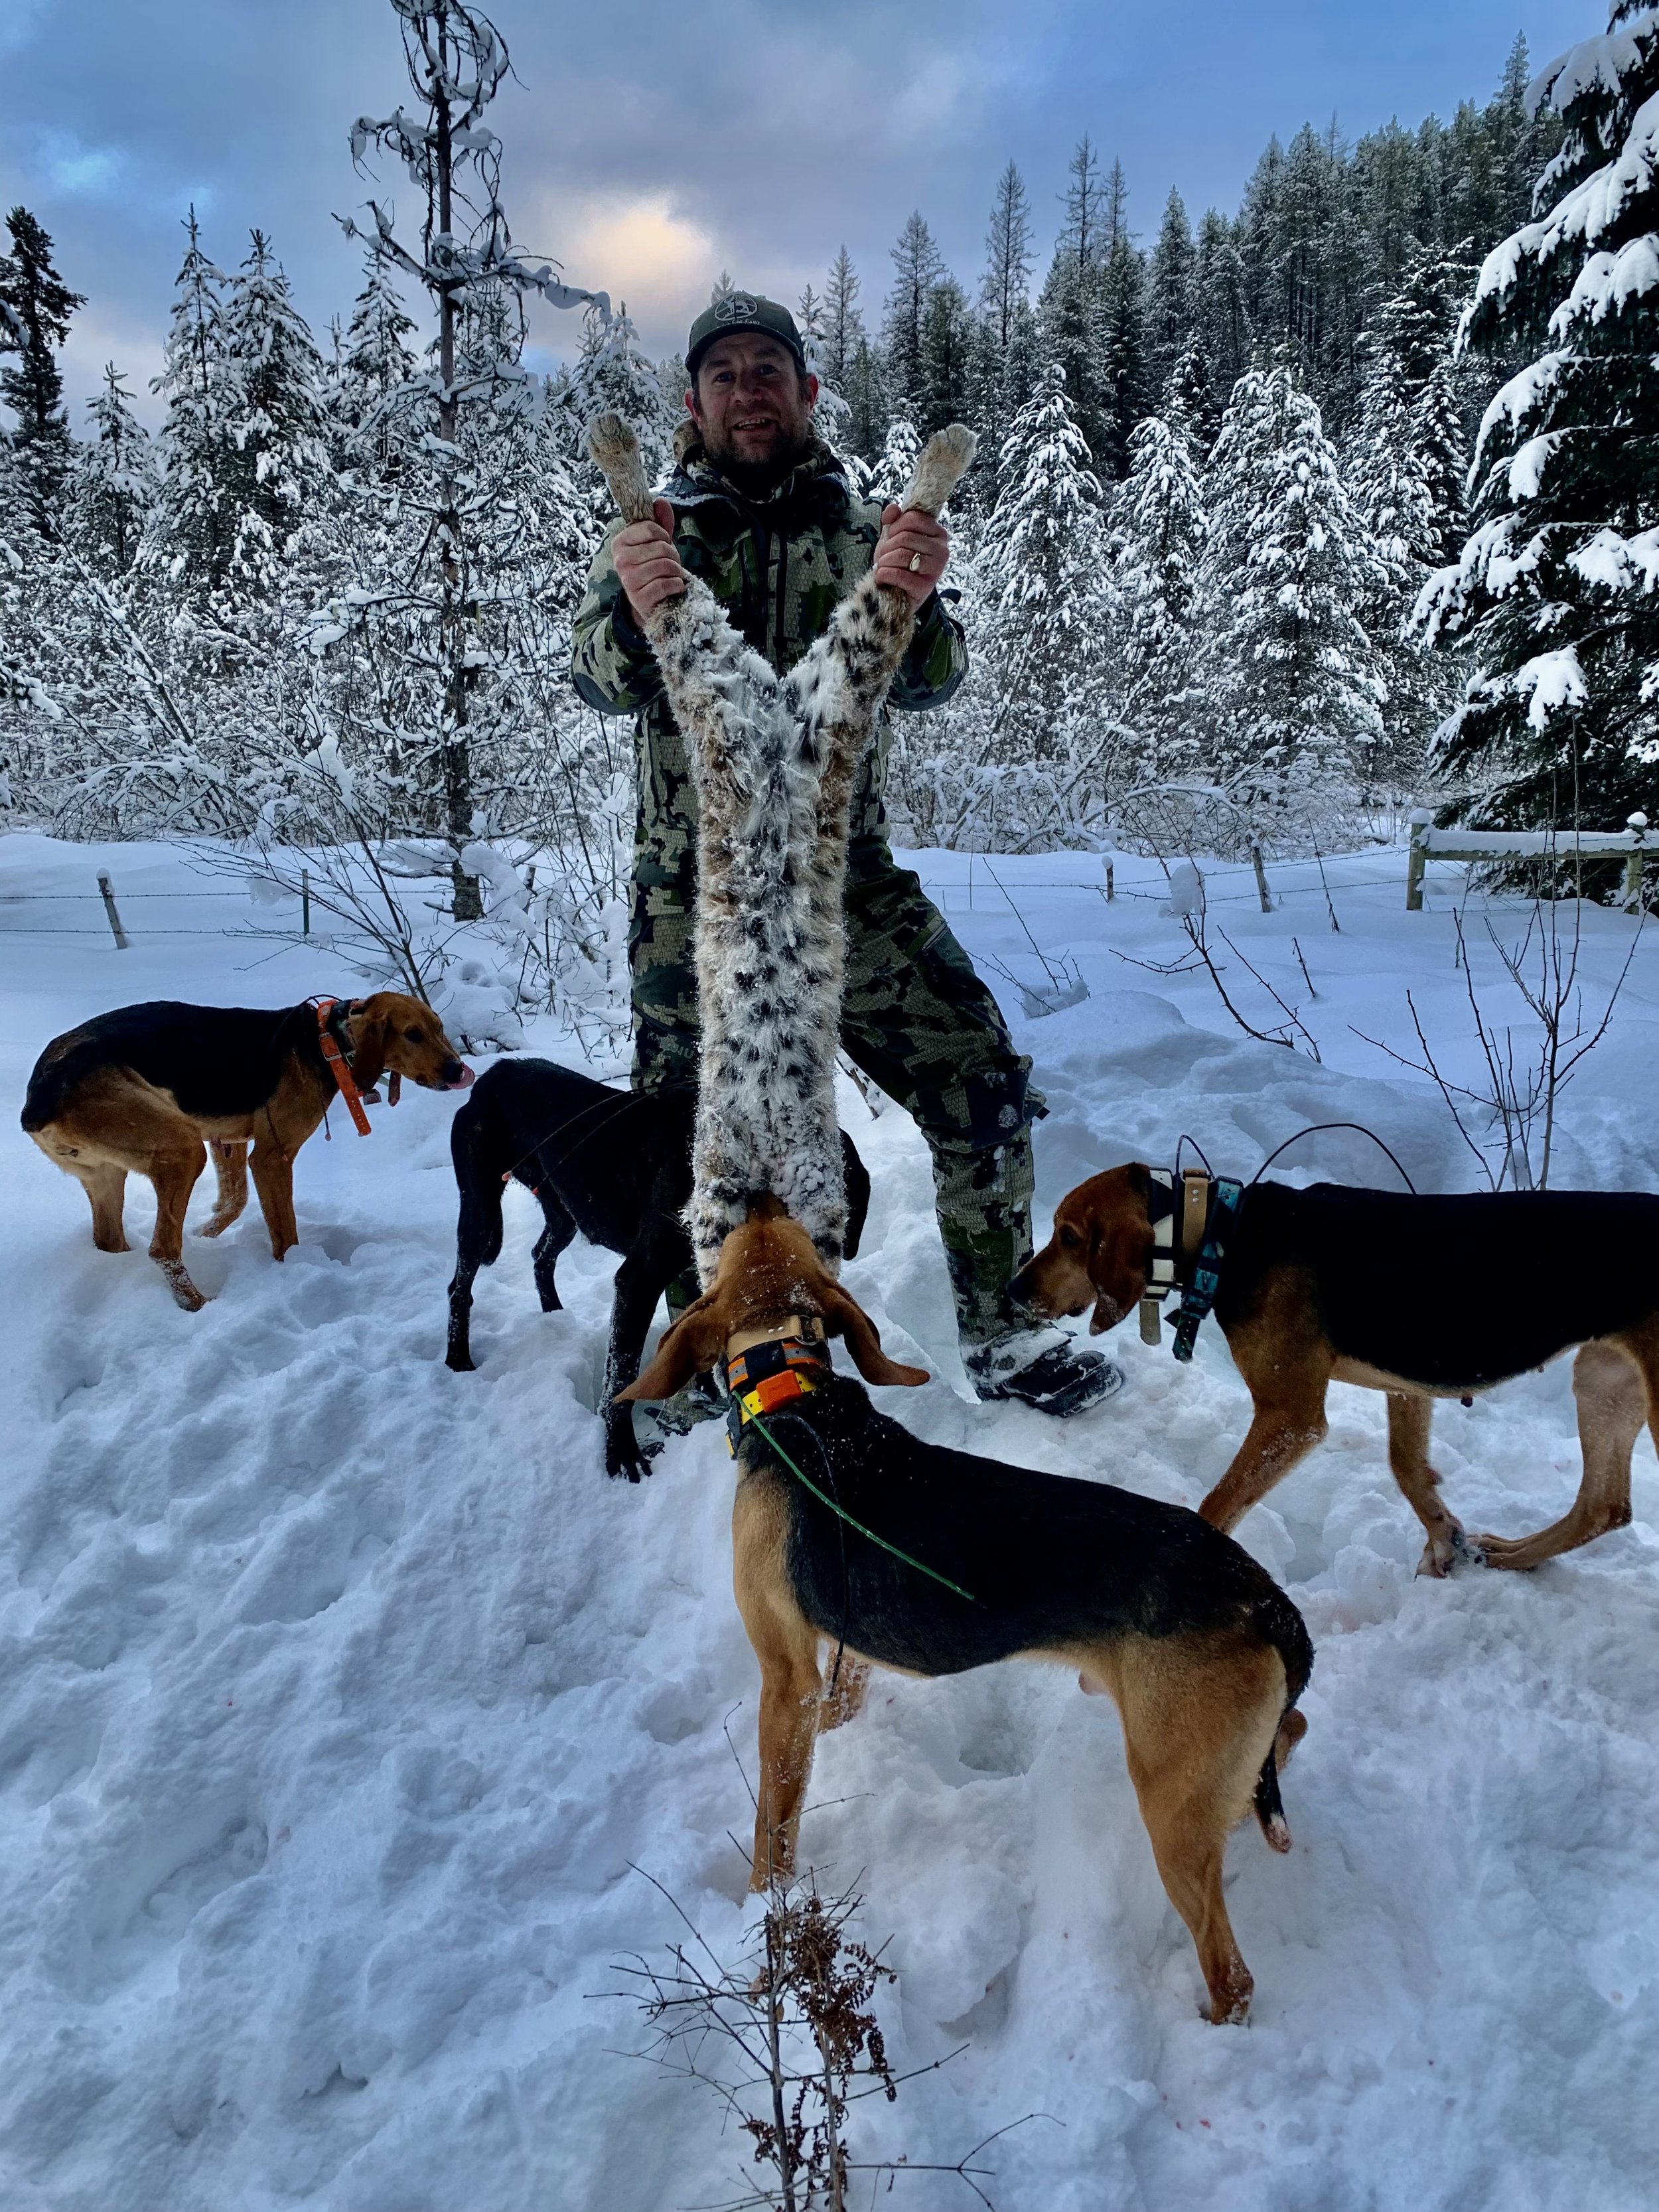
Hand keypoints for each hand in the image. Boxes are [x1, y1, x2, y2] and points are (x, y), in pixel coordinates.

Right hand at [614, 499, 683, 620]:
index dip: (664, 535)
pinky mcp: (639, 598)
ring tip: (670, 576)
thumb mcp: (656, 542)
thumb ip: (660, 522)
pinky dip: (676, 585)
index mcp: (620, 542)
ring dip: (676, 571)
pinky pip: (667, 584)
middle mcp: (620, 560)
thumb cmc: (653, 566)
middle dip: (673, 556)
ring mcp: (628, 580)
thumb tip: (660, 502)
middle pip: (661, 547)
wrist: (650, 600)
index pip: (650, 528)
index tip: (663, 544)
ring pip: (666, 565)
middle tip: (669, 564)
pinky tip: (672, 587)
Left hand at [872, 503, 948, 607]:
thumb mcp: (894, 537)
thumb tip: (893, 509)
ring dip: (884, 562)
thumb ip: (893, 520)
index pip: (913, 518)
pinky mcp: (925, 587)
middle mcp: (942, 550)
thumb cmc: (898, 563)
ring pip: (902, 555)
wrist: (897, 592)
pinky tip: (881, 578)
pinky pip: (899, 574)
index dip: (895, 526)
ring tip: (882, 567)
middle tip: (884, 557)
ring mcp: (936, 570)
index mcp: (938, 533)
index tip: (891, 536)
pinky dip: (883, 575)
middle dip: (887, 547)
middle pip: (905, 537)